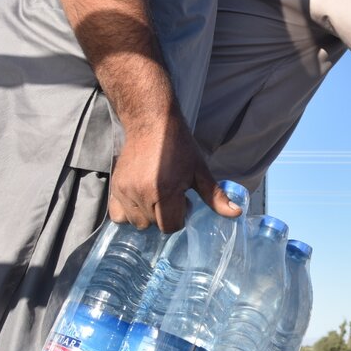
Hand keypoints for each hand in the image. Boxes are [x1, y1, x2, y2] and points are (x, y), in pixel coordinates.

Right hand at [109, 103, 240, 232]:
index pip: (170, 227)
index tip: (184, 200)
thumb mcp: (200, 171)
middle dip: (165, 215)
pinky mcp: (114, 188)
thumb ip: (215, 197)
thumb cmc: (178, 146)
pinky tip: (141, 199)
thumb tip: (236, 213)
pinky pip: (118, 215)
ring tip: (156, 195)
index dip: (180, 217)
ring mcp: (124, 192)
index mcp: (163, 192)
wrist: (150, 123)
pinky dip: (129, 213)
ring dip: (148, 215)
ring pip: (136, 222)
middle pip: (154, 226)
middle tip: (171, 194)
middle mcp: (141, 194)